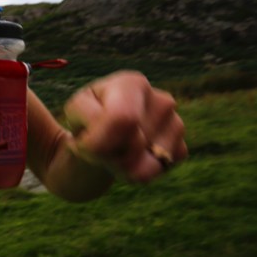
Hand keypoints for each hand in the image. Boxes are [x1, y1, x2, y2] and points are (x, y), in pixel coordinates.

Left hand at [64, 71, 186, 182]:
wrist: (98, 138)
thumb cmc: (86, 121)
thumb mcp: (76, 119)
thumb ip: (97, 140)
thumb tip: (137, 170)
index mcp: (133, 84)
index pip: (121, 118)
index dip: (97, 140)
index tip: (84, 138)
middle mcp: (162, 100)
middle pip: (134, 145)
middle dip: (110, 155)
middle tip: (99, 145)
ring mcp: (176, 125)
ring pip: (146, 165)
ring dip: (121, 165)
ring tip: (114, 148)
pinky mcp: (181, 149)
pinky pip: (155, 171)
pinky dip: (136, 172)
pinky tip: (129, 156)